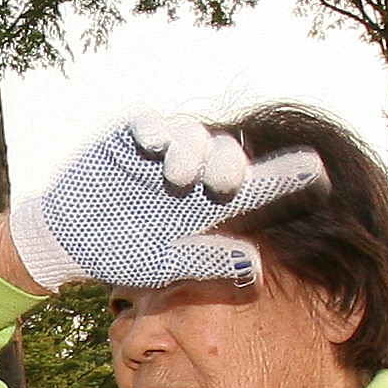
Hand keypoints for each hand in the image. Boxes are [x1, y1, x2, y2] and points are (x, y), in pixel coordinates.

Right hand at [4, 115, 332, 295]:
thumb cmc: (125, 254)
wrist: (69, 242)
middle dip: (231, 164)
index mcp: (211, 205)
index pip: (259, 187)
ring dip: (194, 149)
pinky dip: (156, 130)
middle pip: (229, 153)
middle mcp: (194, 173)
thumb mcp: (167, 263)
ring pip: (194, 132)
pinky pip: (149, 121)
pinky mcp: (128, 138)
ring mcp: (161, 152)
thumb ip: (208, 260)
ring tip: (180, 175)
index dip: (288, 176)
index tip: (318, 171)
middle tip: (224, 185)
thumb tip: (255, 265)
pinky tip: (154, 145)